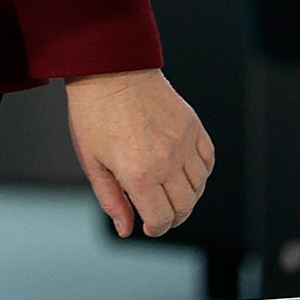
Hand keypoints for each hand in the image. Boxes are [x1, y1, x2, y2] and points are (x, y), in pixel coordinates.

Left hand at [65, 68, 214, 237]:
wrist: (109, 70)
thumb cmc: (94, 112)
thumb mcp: (91, 160)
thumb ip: (111, 199)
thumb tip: (126, 230)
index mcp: (139, 174)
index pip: (161, 218)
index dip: (155, 228)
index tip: (149, 227)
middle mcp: (167, 162)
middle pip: (183, 208)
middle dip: (171, 217)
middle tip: (159, 214)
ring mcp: (184, 144)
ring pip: (199, 188)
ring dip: (186, 197)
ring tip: (168, 192)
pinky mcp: (193, 127)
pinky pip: (207, 162)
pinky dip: (200, 173)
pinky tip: (182, 171)